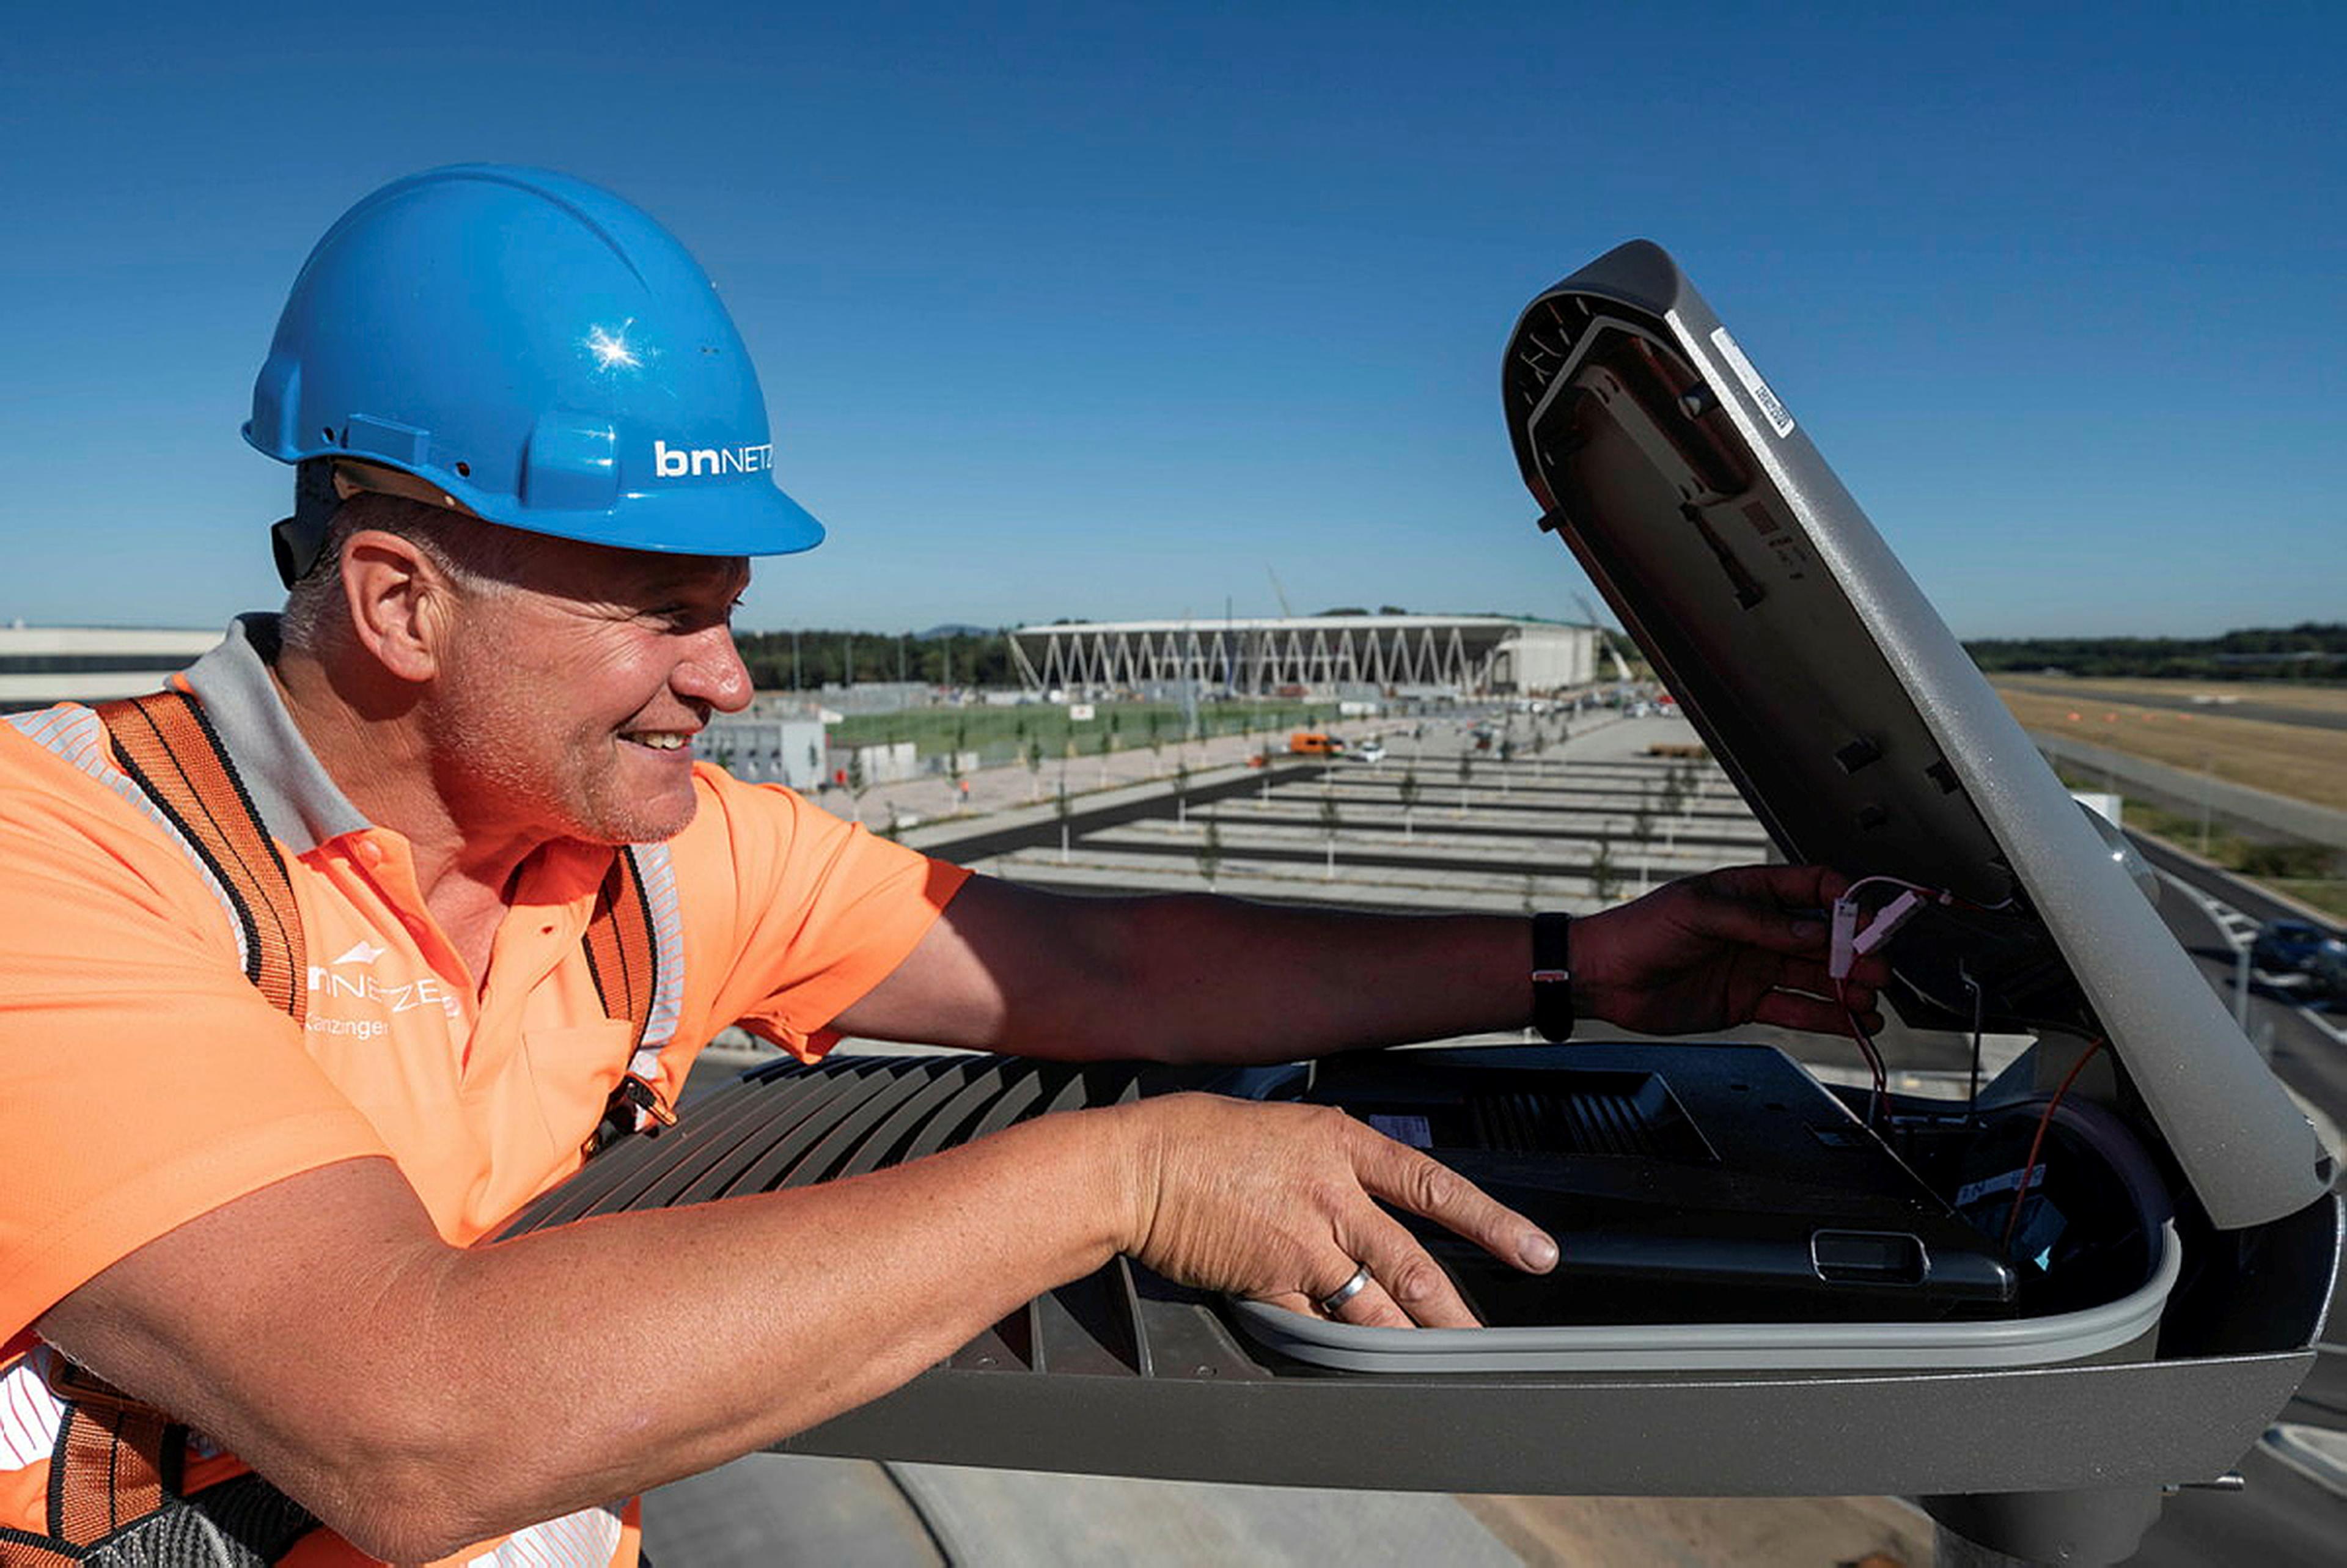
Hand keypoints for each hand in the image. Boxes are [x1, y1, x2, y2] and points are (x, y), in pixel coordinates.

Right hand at [1108, 1093, 1556, 1327]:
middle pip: (1415, 1263)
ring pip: (1377, 1306)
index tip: (1534, 1249)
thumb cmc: (1197, 1138)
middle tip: (1489, 1342)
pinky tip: (1360, 1366)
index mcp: (1341, 1144)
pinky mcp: (1270, 1282)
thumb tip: (1360, 1191)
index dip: (1491, 1222)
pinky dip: (1341, 1347)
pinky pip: (1318, 1326)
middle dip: (1456, 1311)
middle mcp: (1333, 1194)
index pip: (1434, 1187)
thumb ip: (1329, 1161)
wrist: (1138, 1166)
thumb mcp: (1281, 1128)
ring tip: (1441, 1366)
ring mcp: (1304, 1243)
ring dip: (1411, 1341)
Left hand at [1571, 864, 1889, 1037]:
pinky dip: (1827, 1017)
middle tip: (1878, 969)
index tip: (1867, 919)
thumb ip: (1761, 924)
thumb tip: (1816, 932)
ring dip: (1848, 988)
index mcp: (1750, 892)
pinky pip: (1796, 1009)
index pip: (1813, 887)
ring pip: (1816, 976)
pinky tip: (1854, 1022)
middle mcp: (1760, 929)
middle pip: (1824, 937)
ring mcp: (1756, 966)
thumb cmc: (1639, 930)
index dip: (1846, 900)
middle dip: (1855, 953)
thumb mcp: (1699, 912)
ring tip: (1872, 1003)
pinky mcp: (1747, 1001)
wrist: (1603, 977)